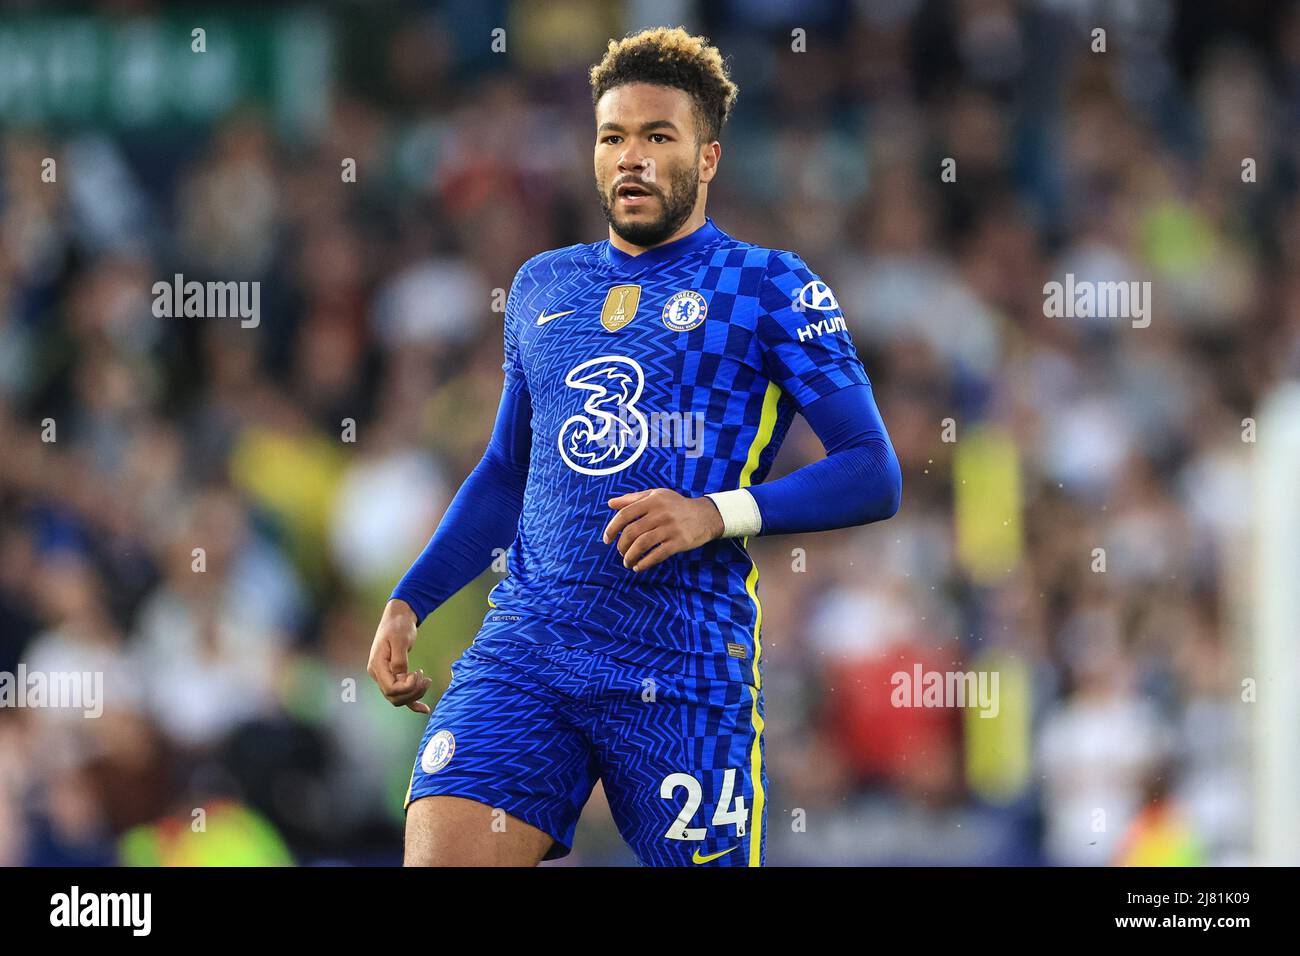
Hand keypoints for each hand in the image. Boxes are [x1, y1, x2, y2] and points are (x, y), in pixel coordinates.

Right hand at [367, 599, 432, 714]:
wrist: (398, 617)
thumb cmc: (398, 626)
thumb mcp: (400, 640)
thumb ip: (399, 660)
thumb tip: (401, 676)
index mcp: (377, 666)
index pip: (390, 689)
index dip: (407, 687)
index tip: (418, 673)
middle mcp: (378, 674)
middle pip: (394, 697)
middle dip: (413, 692)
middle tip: (426, 678)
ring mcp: (384, 676)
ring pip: (399, 698)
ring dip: (415, 694)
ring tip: (427, 680)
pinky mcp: (393, 676)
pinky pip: (401, 694)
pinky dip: (413, 702)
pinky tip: (425, 709)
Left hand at [601, 488, 724, 571]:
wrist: (706, 515)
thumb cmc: (676, 505)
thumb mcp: (656, 495)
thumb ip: (632, 499)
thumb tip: (610, 503)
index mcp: (652, 500)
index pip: (625, 514)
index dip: (612, 528)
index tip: (607, 539)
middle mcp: (661, 513)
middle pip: (632, 532)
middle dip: (622, 546)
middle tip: (621, 552)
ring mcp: (670, 528)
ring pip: (642, 545)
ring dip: (630, 556)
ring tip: (627, 562)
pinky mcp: (679, 542)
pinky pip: (657, 555)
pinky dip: (645, 563)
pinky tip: (638, 567)